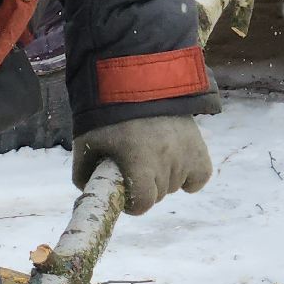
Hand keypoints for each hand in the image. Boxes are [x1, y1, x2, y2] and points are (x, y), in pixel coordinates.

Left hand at [72, 114, 211, 213]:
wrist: (137, 79)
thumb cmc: (107, 113)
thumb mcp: (86, 144)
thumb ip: (83, 174)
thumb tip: (91, 192)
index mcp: (139, 160)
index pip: (143, 203)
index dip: (132, 204)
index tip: (125, 194)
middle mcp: (166, 158)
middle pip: (158, 194)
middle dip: (144, 188)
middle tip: (133, 168)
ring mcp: (185, 151)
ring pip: (175, 185)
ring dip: (162, 179)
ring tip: (150, 157)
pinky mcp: (199, 144)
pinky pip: (200, 176)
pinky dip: (189, 176)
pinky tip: (175, 167)